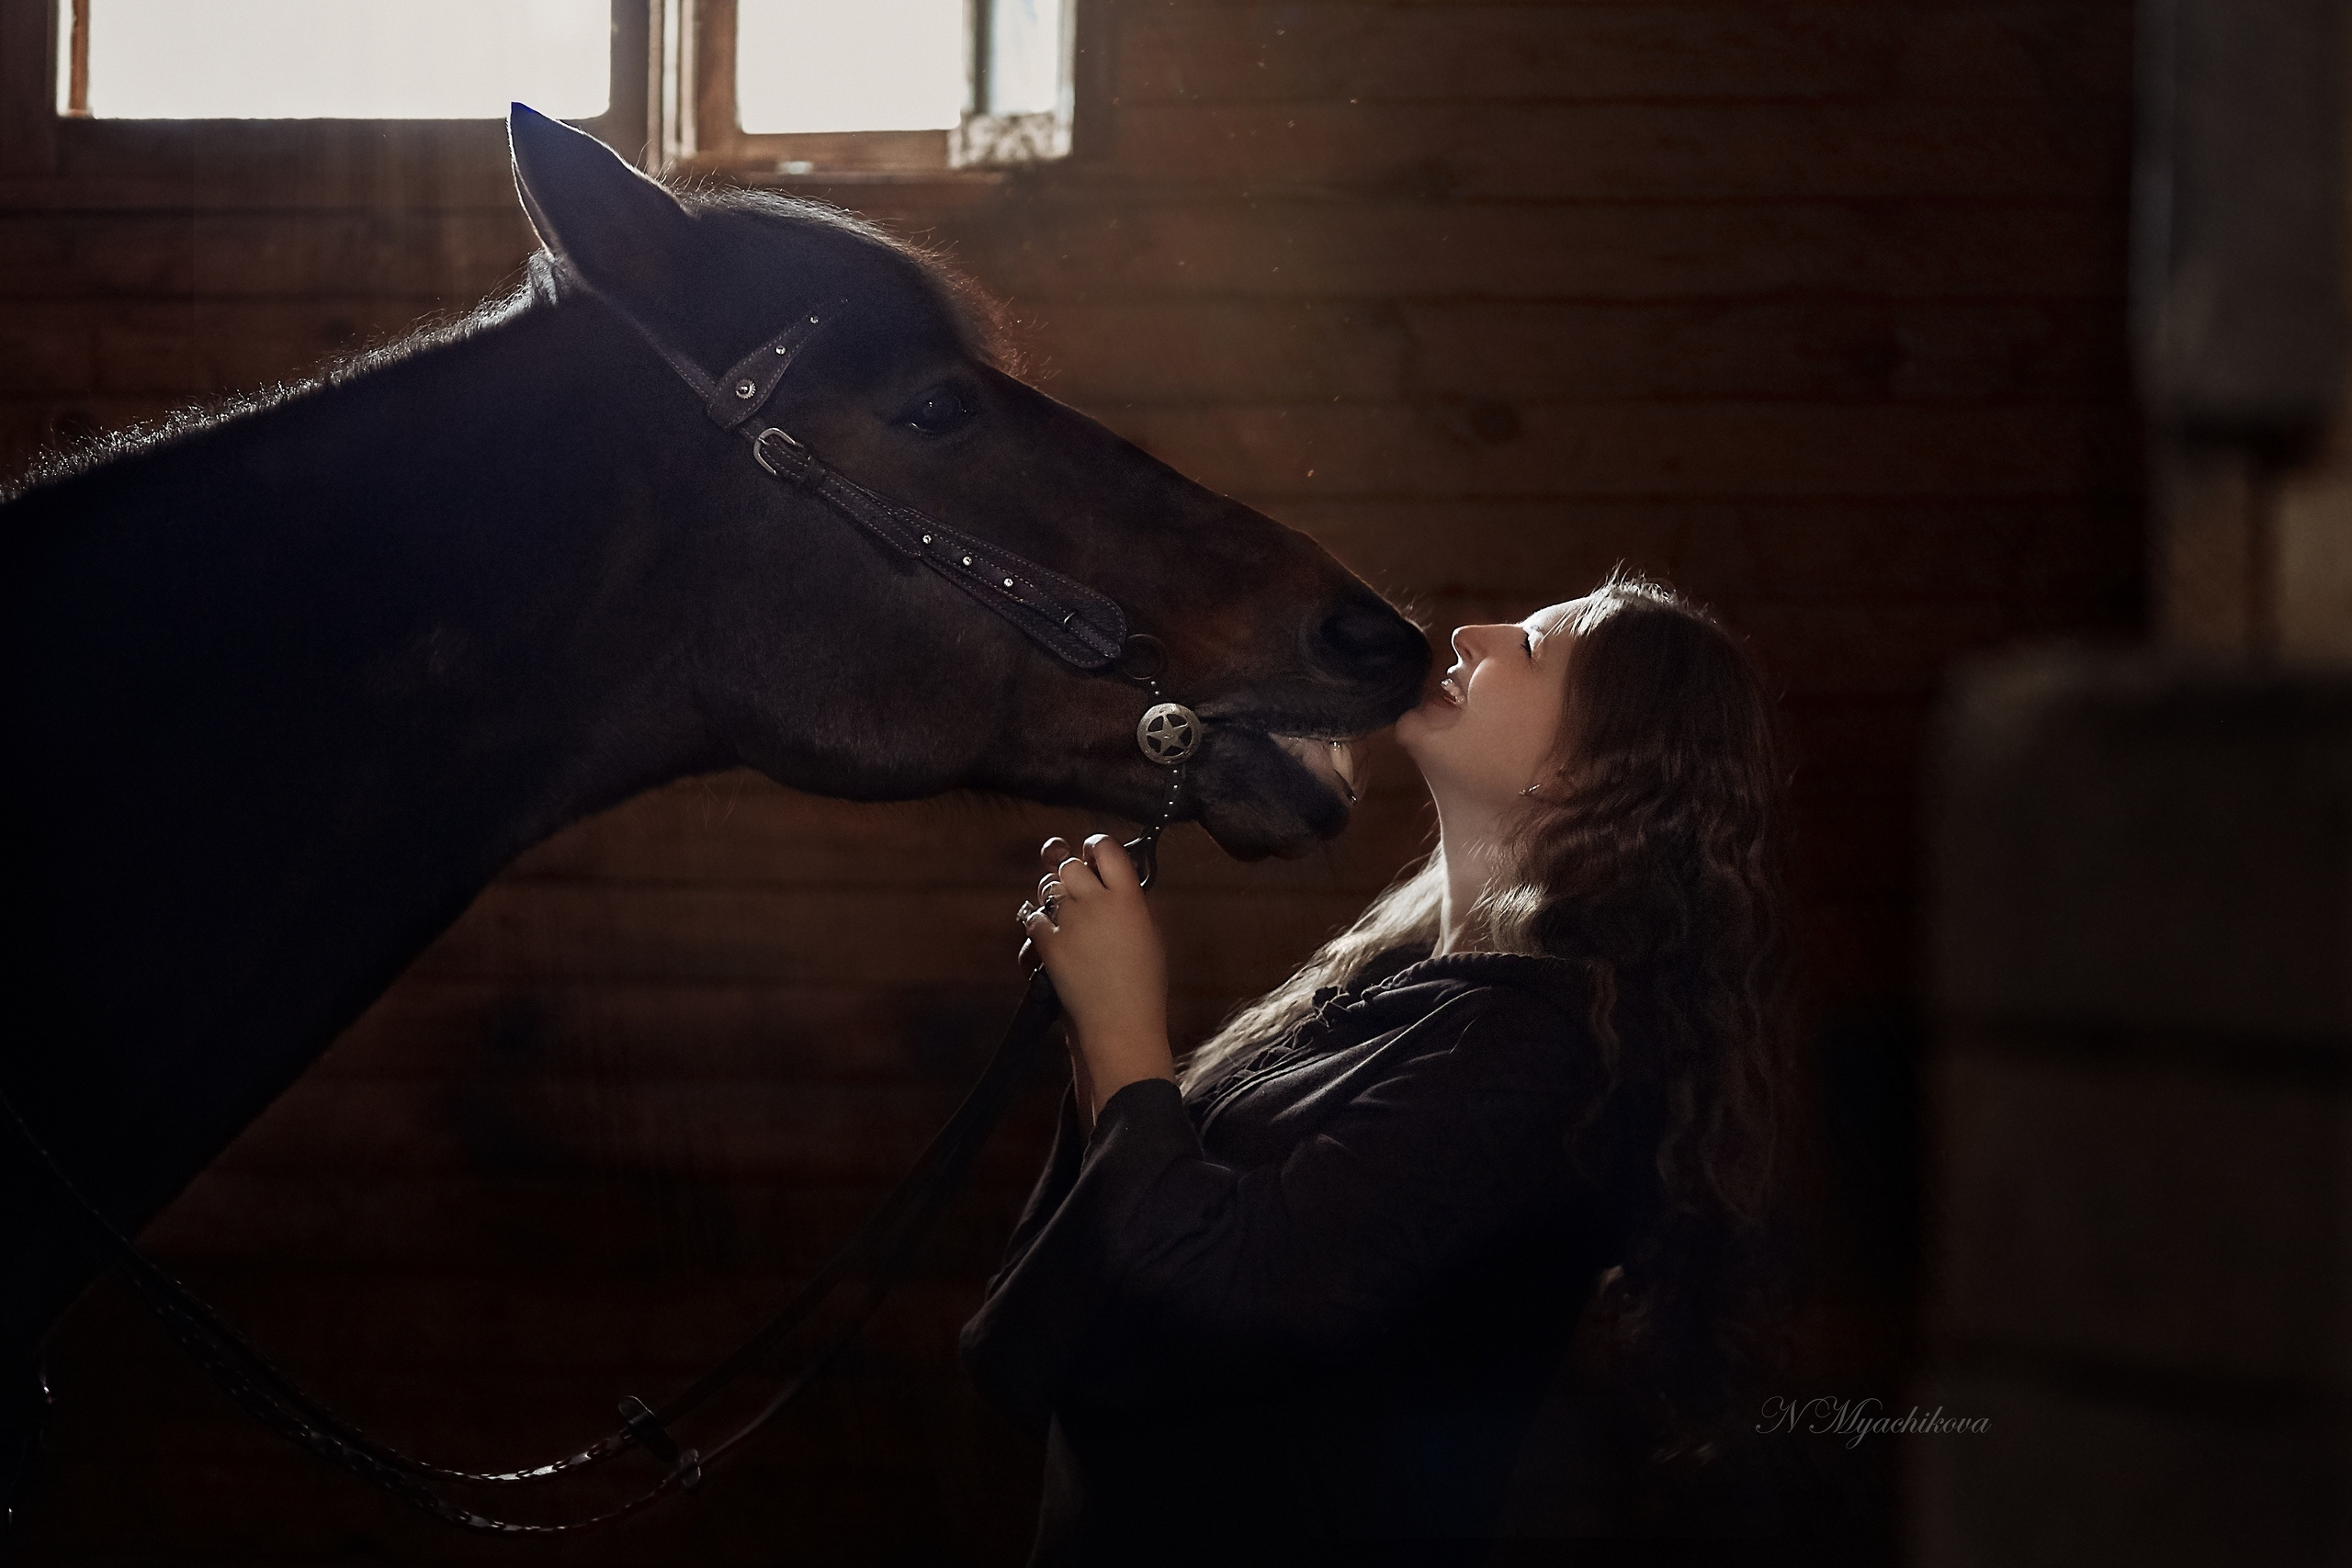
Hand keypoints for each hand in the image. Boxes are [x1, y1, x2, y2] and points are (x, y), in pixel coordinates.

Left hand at [1017, 834, 1173, 1119]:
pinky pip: (1032, 917)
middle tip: (1075, 888)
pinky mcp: (1047, 944)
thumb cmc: (1141, 988)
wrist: (1119, 1025)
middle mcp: (1097, 903)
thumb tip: (1108, 885)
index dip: (1095, 845)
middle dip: (1069, 872)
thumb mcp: (1149, 936)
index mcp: (1129, 899)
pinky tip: (1047, 936)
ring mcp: (1069, 922)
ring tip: (1063, 914)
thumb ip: (1128, 903)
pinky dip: (1036, 923)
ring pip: (1048, 887)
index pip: (1106, 848)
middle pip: (1070, 865)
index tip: (1091, 851)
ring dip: (1052, 896)